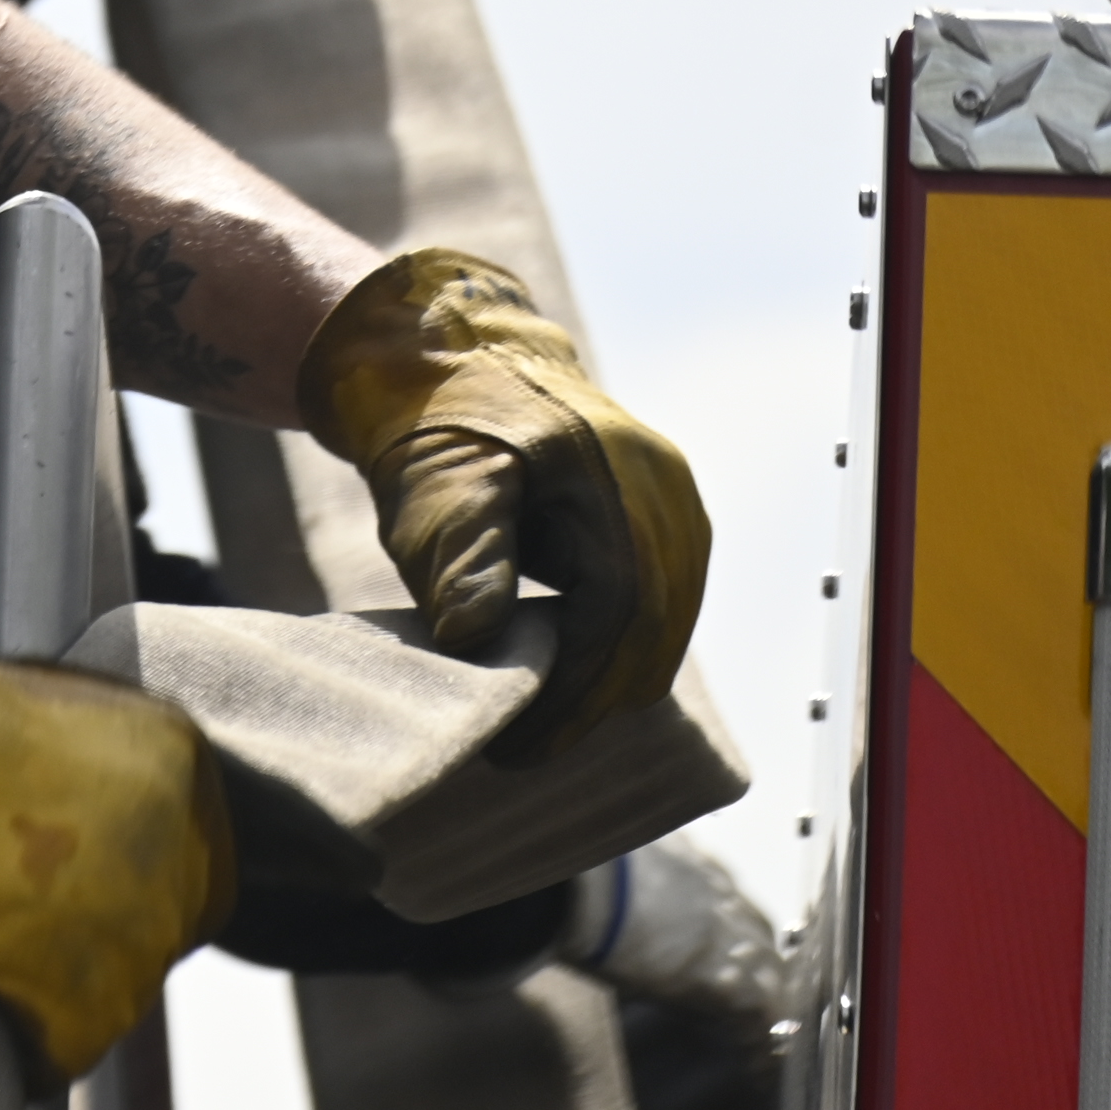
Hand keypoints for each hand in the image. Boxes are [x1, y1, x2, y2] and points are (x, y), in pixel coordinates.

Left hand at [298, 249, 709, 761]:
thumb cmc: (439, 424)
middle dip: (593, 699)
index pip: (620, 616)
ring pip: (664, 624)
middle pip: (655, 630)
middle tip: (524, 748)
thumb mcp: (437, 486)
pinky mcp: (660, 516)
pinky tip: (561, 673)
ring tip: (537, 722)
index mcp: (621, 478)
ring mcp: (673, 502)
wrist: (455, 362)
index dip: (574, 692)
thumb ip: (463, 555)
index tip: (517, 745)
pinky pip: (658, 601)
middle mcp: (667, 493)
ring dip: (608, 677)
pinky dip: (616, 645)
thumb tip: (477, 640)